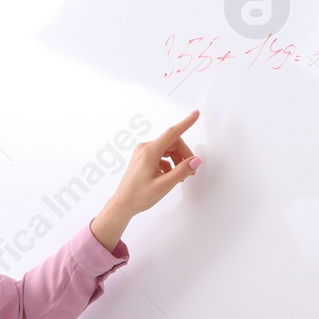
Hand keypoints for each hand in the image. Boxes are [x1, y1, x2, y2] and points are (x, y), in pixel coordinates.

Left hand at [91, 110, 200, 248]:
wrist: (123, 204)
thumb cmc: (139, 196)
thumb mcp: (164, 185)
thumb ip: (181, 171)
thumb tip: (196, 161)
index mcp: (149, 152)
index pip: (172, 133)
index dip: (186, 123)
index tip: (195, 114)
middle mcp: (145, 148)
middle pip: (172, 143)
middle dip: (184, 154)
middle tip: (190, 171)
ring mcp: (143, 152)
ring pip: (168, 149)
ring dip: (178, 160)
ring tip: (181, 176)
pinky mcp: (143, 158)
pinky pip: (162, 155)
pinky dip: (170, 163)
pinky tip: (170, 176)